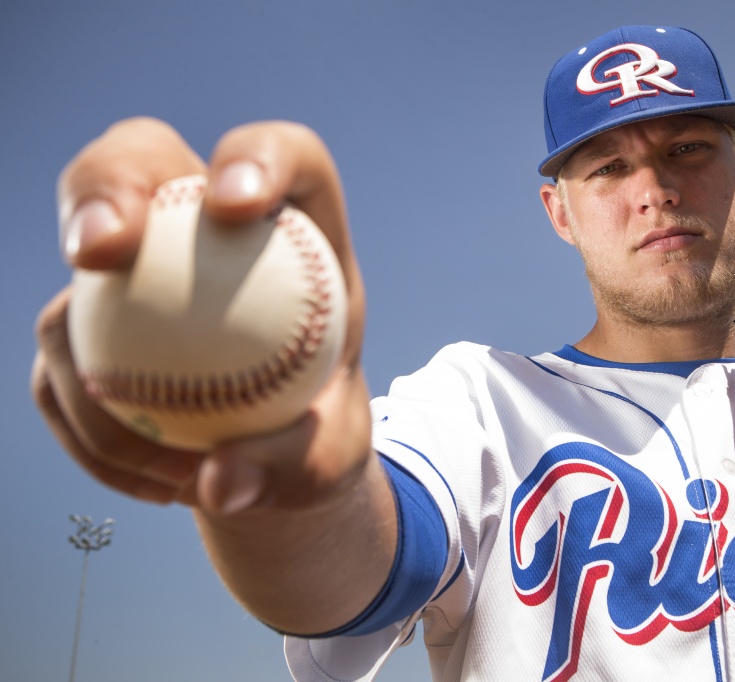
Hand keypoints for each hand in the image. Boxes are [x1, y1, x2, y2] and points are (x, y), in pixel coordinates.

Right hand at [32, 117, 371, 515]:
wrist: (275, 457)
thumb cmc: (319, 437)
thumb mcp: (332, 461)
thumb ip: (292, 465)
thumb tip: (221, 483)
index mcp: (295, 231)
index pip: (282, 154)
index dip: (254, 156)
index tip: (233, 205)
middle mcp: (205, 229)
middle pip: (143, 155)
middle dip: (108, 183)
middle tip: (99, 252)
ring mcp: (140, 267)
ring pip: (78, 262)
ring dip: (90, 362)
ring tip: (171, 468)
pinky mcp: (88, 323)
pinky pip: (58, 358)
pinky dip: (88, 425)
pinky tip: (151, 483)